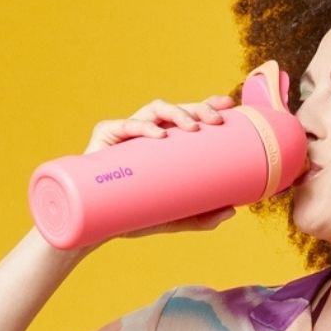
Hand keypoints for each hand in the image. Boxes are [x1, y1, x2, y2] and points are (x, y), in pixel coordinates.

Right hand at [81, 95, 239, 247]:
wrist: (99, 227)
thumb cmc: (137, 216)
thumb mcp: (175, 218)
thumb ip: (202, 217)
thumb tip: (232, 210)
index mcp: (165, 144)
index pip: (189, 117)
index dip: (207, 105)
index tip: (228, 103)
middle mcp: (148, 132)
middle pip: (177, 110)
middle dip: (198, 108)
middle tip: (216, 121)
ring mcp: (127, 132)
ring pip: (155, 109)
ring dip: (177, 112)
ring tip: (193, 127)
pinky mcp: (106, 136)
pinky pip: (125, 125)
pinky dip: (143, 126)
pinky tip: (159, 134)